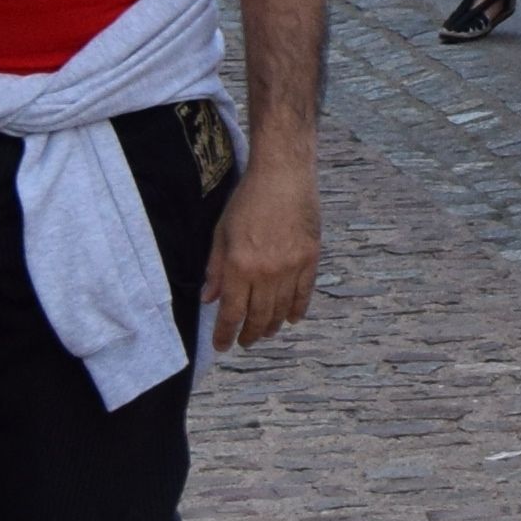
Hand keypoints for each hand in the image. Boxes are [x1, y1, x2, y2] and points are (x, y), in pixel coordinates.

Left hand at [206, 149, 320, 347]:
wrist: (283, 175)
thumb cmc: (247, 200)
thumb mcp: (221, 233)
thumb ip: (215, 268)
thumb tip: (209, 299)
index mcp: (239, 266)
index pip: (232, 313)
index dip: (226, 334)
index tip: (222, 346)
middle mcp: (266, 272)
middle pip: (258, 317)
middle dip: (249, 334)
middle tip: (244, 341)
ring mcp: (292, 267)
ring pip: (282, 310)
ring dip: (272, 326)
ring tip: (265, 332)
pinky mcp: (311, 258)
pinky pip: (305, 294)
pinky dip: (298, 310)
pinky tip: (292, 319)